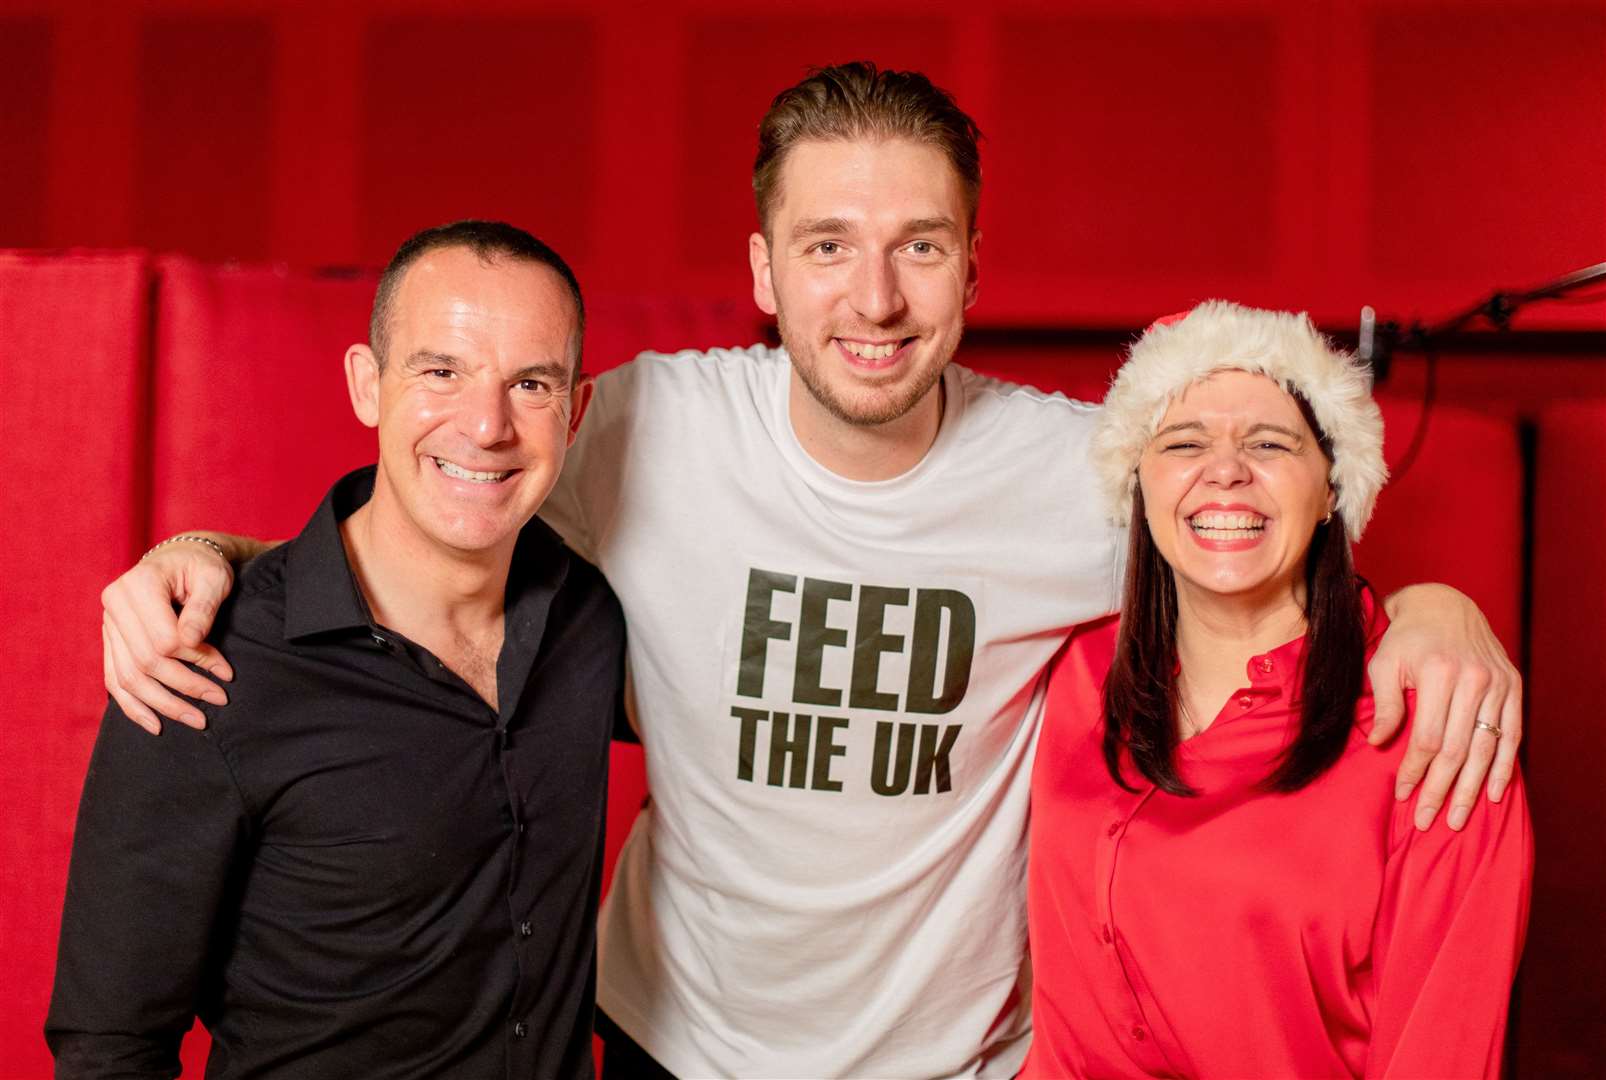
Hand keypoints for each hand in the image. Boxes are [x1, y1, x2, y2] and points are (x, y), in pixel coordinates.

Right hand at [102, 540, 235, 733]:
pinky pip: (114, 680)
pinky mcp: (110, 640)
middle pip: (145, 663)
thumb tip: (191, 642)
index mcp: (138, 586)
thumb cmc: (202, 566)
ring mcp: (108, 625)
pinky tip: (155, 724)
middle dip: (184, 688)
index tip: (226, 672)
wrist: (181, 557)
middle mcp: (114, 605)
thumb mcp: (213, 577)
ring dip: (162, 705)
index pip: (164, 640)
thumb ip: (203, 608)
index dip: (196, 660)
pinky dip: (133, 705)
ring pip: (127, 678)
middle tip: (219, 701)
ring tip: (197, 720)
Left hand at [1370, 584, 1521, 830]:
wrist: (1444, 605)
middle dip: (1441, 789)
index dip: (1415, 769)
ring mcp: (1498, 684)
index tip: (1403, 794)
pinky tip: (1496, 793)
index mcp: (1439, 673)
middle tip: (1429, 820)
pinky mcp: (1513, 686)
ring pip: (1486, 747)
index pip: (1428, 736)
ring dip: (1472, 787)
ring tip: (1457, 817)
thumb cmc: (1405, 638)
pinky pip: (1513, 734)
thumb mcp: (1383, 663)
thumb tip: (1378, 743)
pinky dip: (1505, 766)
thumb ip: (1385, 704)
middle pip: (1458, 749)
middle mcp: (1473, 680)